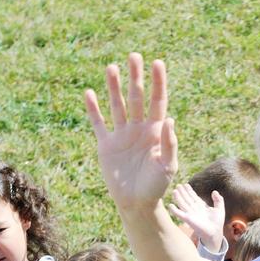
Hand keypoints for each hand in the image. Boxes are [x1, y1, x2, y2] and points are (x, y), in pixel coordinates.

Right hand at [84, 54, 178, 210]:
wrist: (137, 204)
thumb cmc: (156, 187)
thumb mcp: (167, 166)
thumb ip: (169, 144)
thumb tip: (169, 120)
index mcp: (155, 132)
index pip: (157, 101)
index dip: (158, 83)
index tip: (157, 63)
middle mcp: (138, 129)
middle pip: (137, 97)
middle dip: (135, 77)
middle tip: (134, 56)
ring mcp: (122, 136)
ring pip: (118, 106)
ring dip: (114, 87)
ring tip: (112, 67)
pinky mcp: (107, 145)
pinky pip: (99, 124)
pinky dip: (94, 110)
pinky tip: (89, 93)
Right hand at [167, 182, 226, 252]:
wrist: (215, 232)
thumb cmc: (217, 223)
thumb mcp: (220, 209)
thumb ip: (218, 200)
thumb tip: (214, 192)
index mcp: (201, 206)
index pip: (194, 197)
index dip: (189, 191)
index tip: (186, 184)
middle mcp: (195, 209)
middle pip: (187, 199)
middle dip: (183, 192)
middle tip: (178, 185)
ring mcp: (191, 214)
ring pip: (183, 204)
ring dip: (178, 198)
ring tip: (174, 191)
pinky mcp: (188, 219)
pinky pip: (180, 214)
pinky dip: (175, 210)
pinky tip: (170, 205)